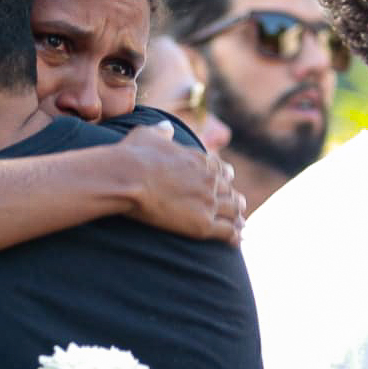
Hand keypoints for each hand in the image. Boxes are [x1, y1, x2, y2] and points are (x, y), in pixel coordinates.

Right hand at [119, 122, 245, 243]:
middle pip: (230, 191)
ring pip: (233, 211)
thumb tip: (166, 126)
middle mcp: (208, 179)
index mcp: (198, 159)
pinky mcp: (202, 224)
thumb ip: (160, 131)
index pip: (221, 169)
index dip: (225, 177)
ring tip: (240, 225)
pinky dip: (234, 236)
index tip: (226, 183)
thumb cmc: (131, 156)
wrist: (127, 178)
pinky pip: (227, 232)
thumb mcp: (146, 134)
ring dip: (237, 218)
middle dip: (233, 199)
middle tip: (237, 208)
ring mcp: (208, 202)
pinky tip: (236, 242)